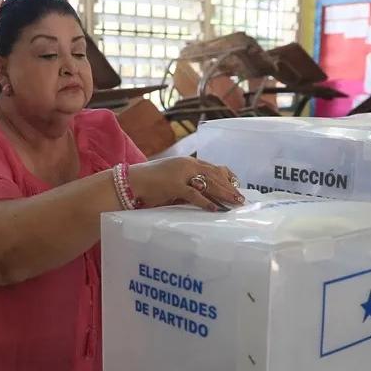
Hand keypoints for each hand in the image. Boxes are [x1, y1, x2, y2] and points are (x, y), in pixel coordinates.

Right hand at [128, 157, 243, 210]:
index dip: (226, 177)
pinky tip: (214, 209)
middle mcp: (187, 165)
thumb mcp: (173, 181)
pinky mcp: (173, 185)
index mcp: (187, 162)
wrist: (129, 181)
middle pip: (214, 175)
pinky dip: (205, 202)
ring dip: (223, 194)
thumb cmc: (150, 183)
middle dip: (229, 187)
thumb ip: (188, 185)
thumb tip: (204, 195)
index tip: (236, 186)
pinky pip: (194, 194)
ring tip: (234, 203)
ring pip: (208, 183)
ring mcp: (180, 173)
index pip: (212, 168)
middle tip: (241, 199)